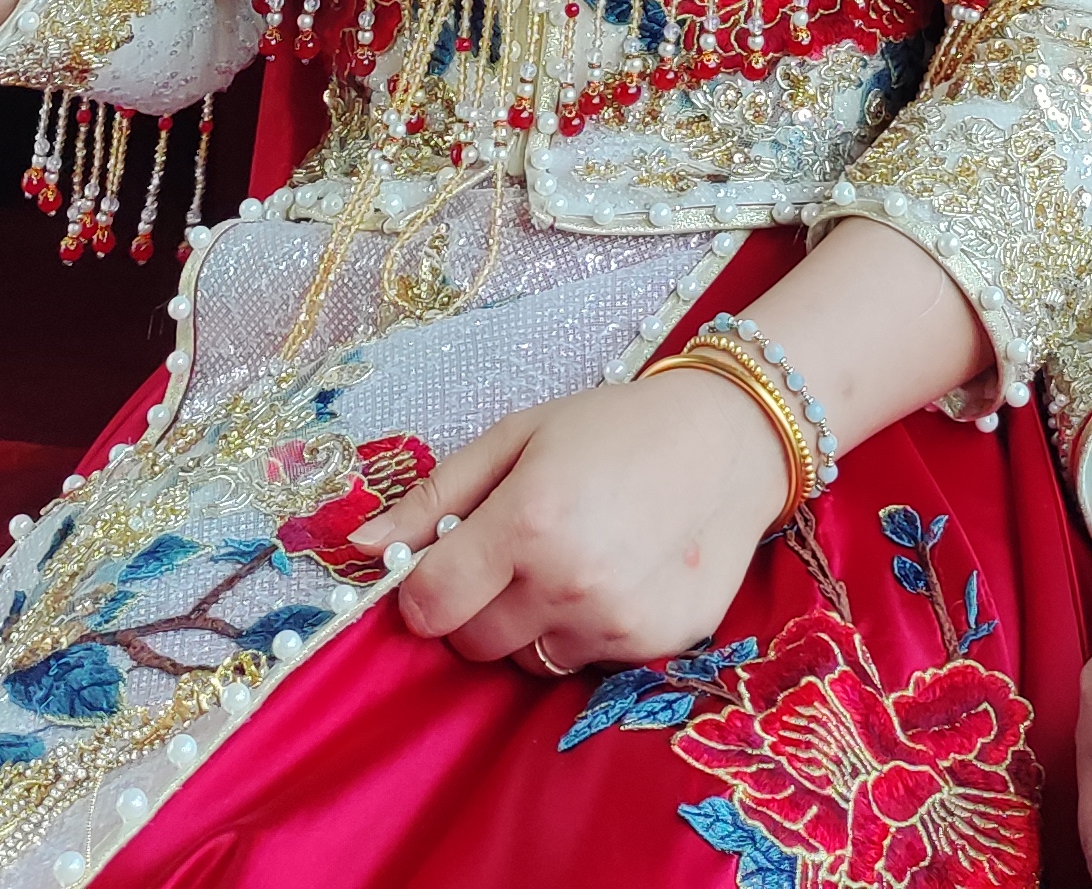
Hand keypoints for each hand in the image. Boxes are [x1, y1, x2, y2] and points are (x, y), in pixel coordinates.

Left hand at [357, 367, 796, 671]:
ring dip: (534, 624)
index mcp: (527, 521)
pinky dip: (587, 632)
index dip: (427, 589)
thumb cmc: (615, 427)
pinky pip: (587, 664)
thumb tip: (360, 545)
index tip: (449, 564)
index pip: (430, 606)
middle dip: (479, 607)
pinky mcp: (656, 645)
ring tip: (575, 562)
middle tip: (518, 554)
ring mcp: (616, 621)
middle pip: (475, 644)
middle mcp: (569, 581)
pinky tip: (617, 577)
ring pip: (530, 661)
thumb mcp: (517, 437)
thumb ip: (434, 496)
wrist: (731, 439)